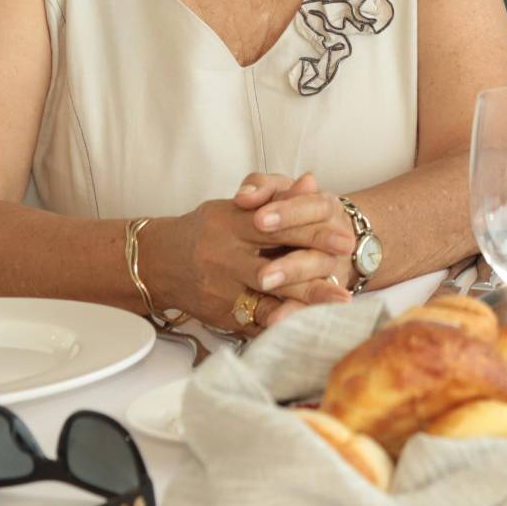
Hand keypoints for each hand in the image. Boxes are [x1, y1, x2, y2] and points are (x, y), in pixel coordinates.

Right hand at [147, 174, 355, 329]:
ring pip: (268, 299)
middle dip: (315, 271)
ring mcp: (222, 290)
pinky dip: (284, 323)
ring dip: (306, 302)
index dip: (313, 233)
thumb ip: (276, 196)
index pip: (278, 228)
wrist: (156, 262)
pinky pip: (256, 323)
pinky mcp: (221, 315)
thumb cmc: (207, 230)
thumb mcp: (237, 207)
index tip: (346, 239)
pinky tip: (310, 324)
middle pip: (276, 266)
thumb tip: (312, 181)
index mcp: (231, 225)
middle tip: (349, 275)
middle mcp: (225, 259)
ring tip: (340, 302)